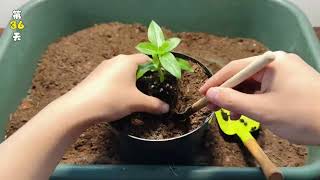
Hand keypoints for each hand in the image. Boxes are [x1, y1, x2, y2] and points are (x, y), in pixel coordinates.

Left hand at [56, 54, 168, 123]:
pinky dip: (120, 85)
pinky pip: (113, 78)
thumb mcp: (136, 102)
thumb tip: (166, 108)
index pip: (147, 59)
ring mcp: (103, 68)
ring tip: (135, 96)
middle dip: (144, 77)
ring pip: (123, 72)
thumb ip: (153, 104)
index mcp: (128, 61)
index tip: (162, 81)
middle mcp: (115, 60)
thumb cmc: (112, 99)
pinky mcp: (95, 76)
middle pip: (135, 65)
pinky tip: (119, 98)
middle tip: (150, 91)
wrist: (79, 107)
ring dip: (131, 82)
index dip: (157, 69)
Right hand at [200, 51, 319, 144]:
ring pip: (254, 85)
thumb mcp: (261, 109)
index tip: (202, 95)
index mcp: (271, 62)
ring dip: (239, 100)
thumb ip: (232, 100)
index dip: (216, 82)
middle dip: (227, 93)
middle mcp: (277, 63)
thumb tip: (210, 94)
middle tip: (212, 108)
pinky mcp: (290, 85)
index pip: (235, 68)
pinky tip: (245, 114)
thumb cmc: (300, 115)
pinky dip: (253, 102)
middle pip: (244, 76)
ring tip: (229, 116)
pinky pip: (265, 90)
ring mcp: (285, 74)